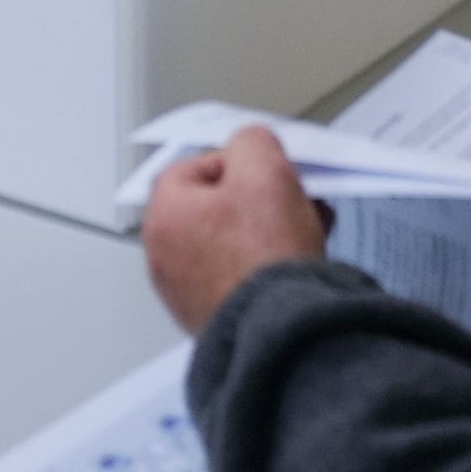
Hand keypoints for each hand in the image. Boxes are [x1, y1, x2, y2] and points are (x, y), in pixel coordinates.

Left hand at [143, 126, 328, 333]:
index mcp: (164, 214)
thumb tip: (250, 145)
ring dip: (268, 231)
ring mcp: (187, 291)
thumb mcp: (264, 170)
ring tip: (306, 231)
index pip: (196, 165)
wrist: (280, 330)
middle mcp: (165, 255)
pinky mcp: (213, 316)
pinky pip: (240, 275)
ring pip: (232, 241)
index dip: (239, 161)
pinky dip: (265, 265)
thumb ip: (252, 141)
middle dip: (260, 197)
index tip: (268, 170)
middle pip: (216, 205)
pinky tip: (296, 264)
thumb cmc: (264, 257)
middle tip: (292, 199)